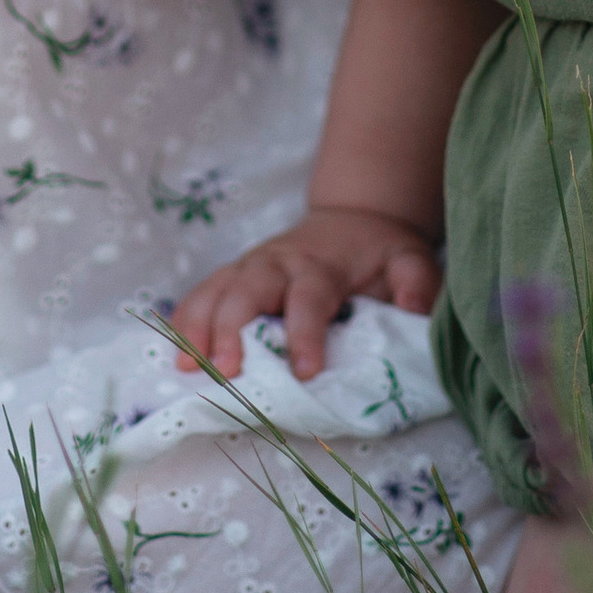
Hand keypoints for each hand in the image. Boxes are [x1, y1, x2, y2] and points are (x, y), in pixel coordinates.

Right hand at [168, 206, 441, 385]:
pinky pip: (202, 294)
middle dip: (233, 329)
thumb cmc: (381, 252)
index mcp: (321, 265)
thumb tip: (412, 310)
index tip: (306, 373)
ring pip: (216, 291)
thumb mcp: (411, 259)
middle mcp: (279, 263)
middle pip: (247, 290)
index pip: (310, 298)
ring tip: (187, 367)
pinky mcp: (235, 275)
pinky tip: (175, 353)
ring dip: (199, 327)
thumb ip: (416, 283)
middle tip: (228, 371)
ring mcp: (251, 267)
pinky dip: (185, 320)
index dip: (306, 334)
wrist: (352, 220)